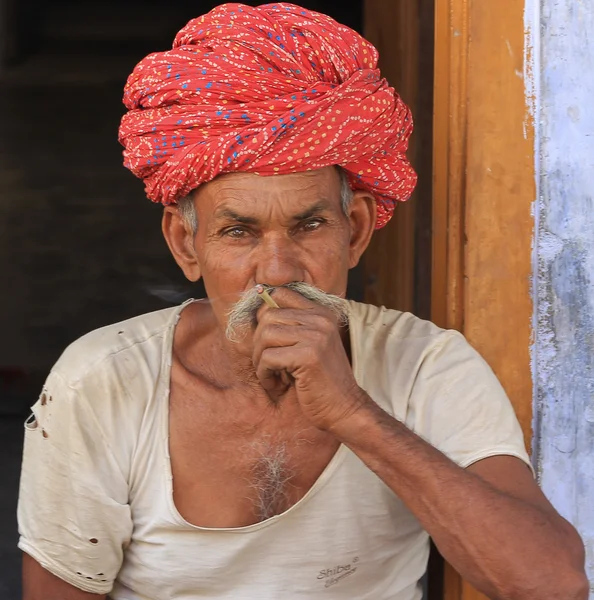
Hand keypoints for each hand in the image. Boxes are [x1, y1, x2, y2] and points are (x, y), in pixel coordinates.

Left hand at [251, 287, 366, 430]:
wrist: (345, 409)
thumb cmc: (321, 380)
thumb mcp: (310, 344)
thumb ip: (291, 325)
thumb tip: (256, 306)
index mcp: (321, 312)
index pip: (280, 293)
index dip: (263, 312)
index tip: (264, 337)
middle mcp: (320, 319)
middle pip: (267, 316)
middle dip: (258, 343)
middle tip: (267, 364)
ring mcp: (316, 335)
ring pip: (264, 336)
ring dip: (260, 360)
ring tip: (272, 375)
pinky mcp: (308, 355)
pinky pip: (267, 358)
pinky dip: (265, 375)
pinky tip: (277, 384)